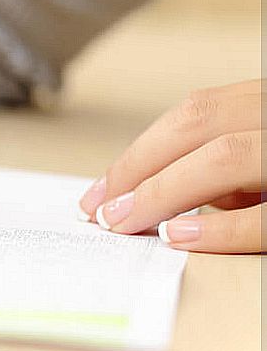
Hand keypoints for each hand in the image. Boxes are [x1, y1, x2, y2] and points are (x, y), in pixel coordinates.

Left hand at [78, 79, 262, 252]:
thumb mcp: (260, 163)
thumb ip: (218, 169)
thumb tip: (156, 195)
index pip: (194, 114)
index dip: (139, 152)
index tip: (100, 192)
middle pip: (198, 126)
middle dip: (138, 169)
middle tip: (102, 212)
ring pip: (226, 156)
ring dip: (164, 192)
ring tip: (126, 223)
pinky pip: (265, 216)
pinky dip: (220, 227)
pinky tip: (179, 236)